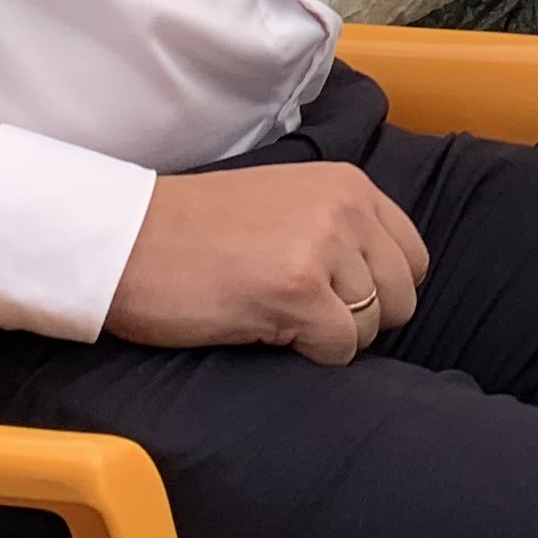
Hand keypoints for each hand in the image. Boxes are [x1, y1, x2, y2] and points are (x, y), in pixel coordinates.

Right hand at [103, 162, 430, 360]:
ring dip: (327, 336)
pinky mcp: (298, 291)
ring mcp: (324, 247)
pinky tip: (262, 327)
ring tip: (273, 313)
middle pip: (401, 297)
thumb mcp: (287, 204)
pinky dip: (306, 353)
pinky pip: (338, 349)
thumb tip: (383, 283)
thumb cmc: (196, 231)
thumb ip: (340, 229)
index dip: (377, 290)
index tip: (333, 297)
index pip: (412, 257)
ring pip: (371, 327)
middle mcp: (346, 208)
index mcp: (349, 184)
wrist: (125, 240)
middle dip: (358, 319)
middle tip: (300, 314)